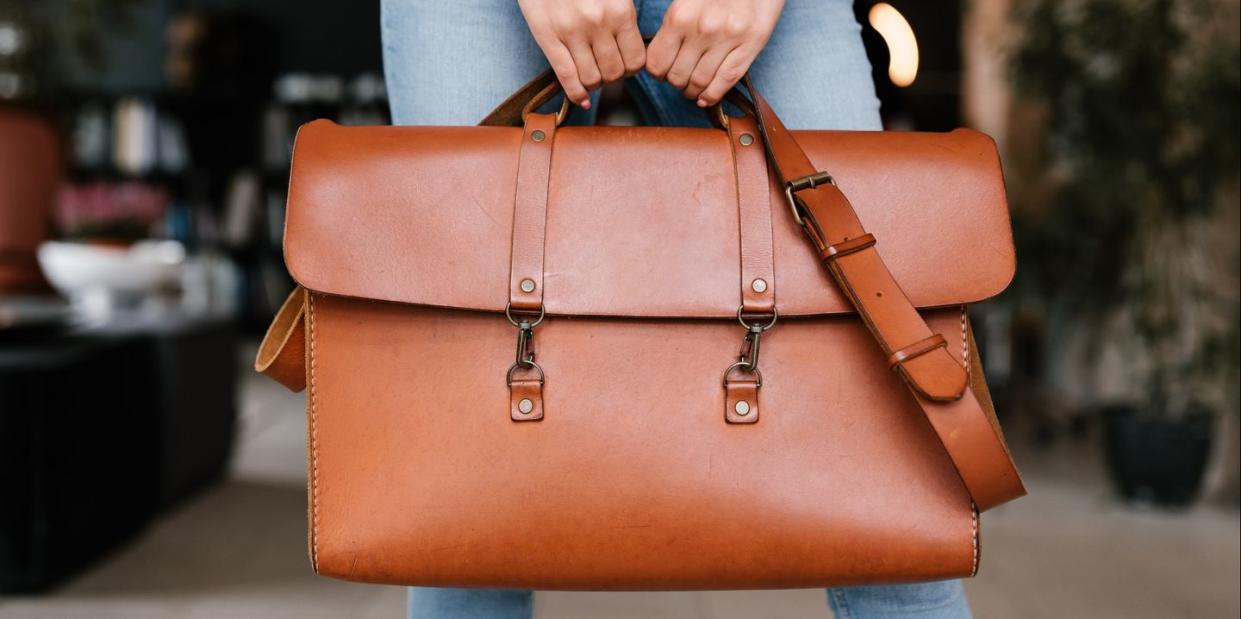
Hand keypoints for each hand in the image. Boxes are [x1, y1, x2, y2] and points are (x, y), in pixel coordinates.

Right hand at [517, 0, 645, 108]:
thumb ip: (626, 13)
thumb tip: (635, 46)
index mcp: (620, 10)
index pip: (636, 61)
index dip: (631, 68)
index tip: (625, 64)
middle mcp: (598, 23)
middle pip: (614, 73)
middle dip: (612, 77)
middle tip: (607, 70)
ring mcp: (571, 32)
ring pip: (591, 79)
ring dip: (594, 83)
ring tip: (592, 75)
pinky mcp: (547, 36)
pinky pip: (565, 76)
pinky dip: (575, 93)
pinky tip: (580, 98)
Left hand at [645, 0, 784, 106]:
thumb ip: (673, 25)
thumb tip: (662, 56)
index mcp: (680, 15)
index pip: (657, 62)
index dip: (657, 73)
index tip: (662, 73)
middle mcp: (702, 28)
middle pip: (677, 76)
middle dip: (676, 84)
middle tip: (680, 81)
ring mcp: (728, 38)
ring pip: (700, 82)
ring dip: (693, 91)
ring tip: (693, 89)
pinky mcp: (751, 44)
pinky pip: (726, 81)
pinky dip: (712, 95)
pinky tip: (706, 97)